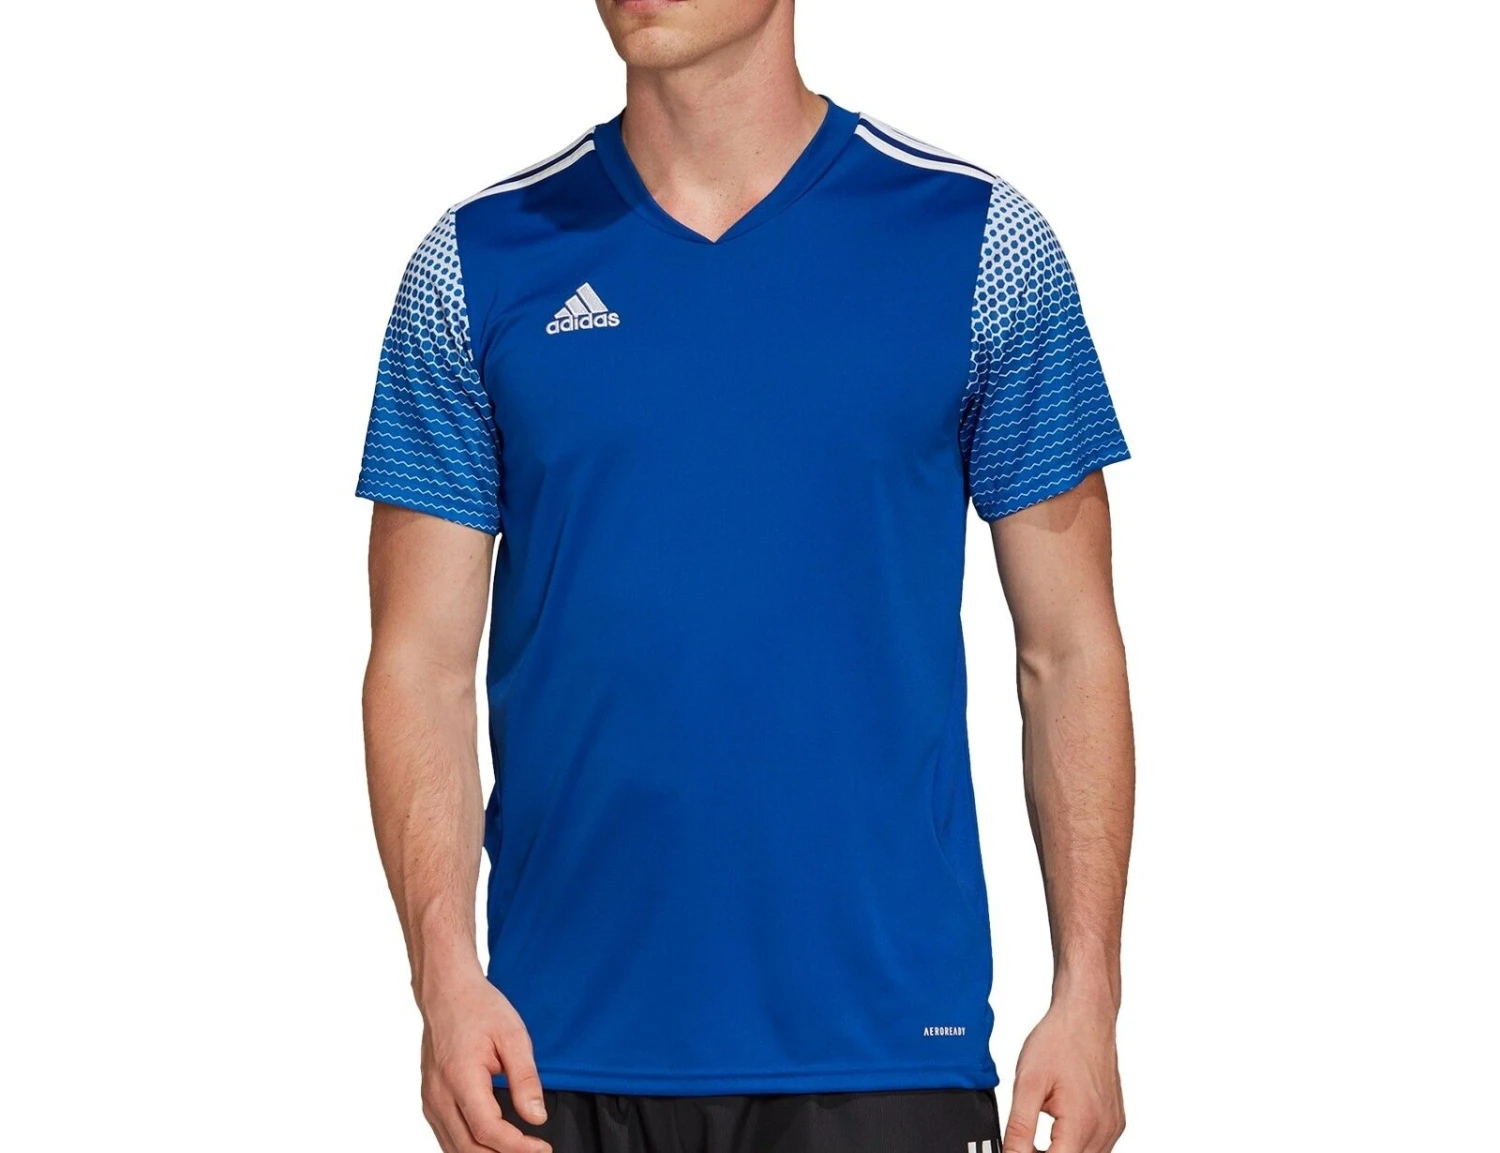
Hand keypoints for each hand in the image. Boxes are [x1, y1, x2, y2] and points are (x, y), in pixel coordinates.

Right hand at [418, 971, 550, 1152]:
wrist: (447, 992)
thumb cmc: (479, 1008)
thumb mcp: (513, 1035)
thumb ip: (525, 1079)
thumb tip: (536, 1117)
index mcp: (460, 1078)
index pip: (487, 1130)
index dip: (517, 1147)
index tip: (543, 1148)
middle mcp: (439, 1095)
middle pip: (469, 1148)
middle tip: (536, 1152)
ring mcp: (430, 1100)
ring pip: (455, 1148)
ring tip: (519, 1150)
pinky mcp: (430, 1100)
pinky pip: (447, 1136)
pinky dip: (470, 1147)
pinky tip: (493, 1144)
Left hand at [1002, 995, 1124, 1152]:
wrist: (1086, 1015)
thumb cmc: (1060, 1040)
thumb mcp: (1027, 1083)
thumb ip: (1019, 1127)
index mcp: (1083, 1123)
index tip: (1016, 1150)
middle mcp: (1104, 1130)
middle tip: (1022, 1144)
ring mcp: (1113, 1127)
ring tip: (1036, 1139)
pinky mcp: (1115, 1121)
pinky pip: (1096, 1147)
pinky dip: (1074, 1146)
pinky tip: (1057, 1131)